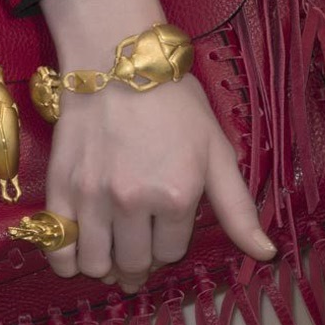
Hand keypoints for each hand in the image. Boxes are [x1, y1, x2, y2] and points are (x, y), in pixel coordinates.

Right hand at [40, 0, 275, 292]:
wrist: (116, 59)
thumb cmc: (173, 101)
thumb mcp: (216, 150)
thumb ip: (238, 208)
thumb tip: (266, 255)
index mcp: (176, 195)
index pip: (170, 253)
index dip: (169, 244)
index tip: (163, 226)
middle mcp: (132, 202)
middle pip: (133, 263)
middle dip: (139, 262)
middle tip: (137, 248)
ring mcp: (91, 197)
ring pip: (95, 264)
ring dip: (104, 265)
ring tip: (109, 250)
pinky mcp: (59, 189)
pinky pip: (58, 249)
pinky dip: (66, 260)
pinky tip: (77, 252)